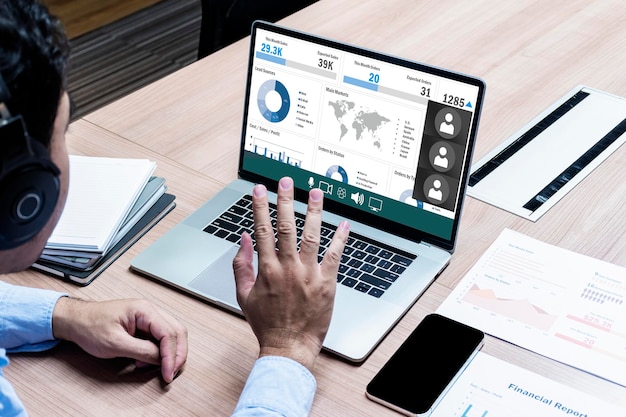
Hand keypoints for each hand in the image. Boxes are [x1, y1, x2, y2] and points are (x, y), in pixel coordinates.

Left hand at [52, 297, 187, 382]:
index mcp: (144, 310)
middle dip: (177, 354)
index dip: (171, 356)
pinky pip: (159, 338)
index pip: (168, 333)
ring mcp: (147, 317)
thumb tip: (160, 359)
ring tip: (161, 369)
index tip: (167, 373)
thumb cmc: (89, 326)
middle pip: (177, 331)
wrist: (75, 320)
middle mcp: (149, 311)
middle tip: (172, 372)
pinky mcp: (143, 325)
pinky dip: (159, 352)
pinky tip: (147, 362)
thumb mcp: (115, 343)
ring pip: (171, 334)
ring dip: (170, 353)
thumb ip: (141, 351)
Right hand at [233, 177, 349, 370]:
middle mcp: (287, 268)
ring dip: (314, 212)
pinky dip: (340, 238)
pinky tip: (344, 223)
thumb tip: (242, 239)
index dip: (260, 206)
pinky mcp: (326, 283)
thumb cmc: (266, 323)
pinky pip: (334, 255)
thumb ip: (241, 265)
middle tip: (287, 180)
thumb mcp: (244, 295)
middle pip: (286, 226)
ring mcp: (308, 274)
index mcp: (266, 269)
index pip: (262, 230)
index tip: (259, 189)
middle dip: (286, 200)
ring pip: (311, 236)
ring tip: (315, 192)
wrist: (288, 346)